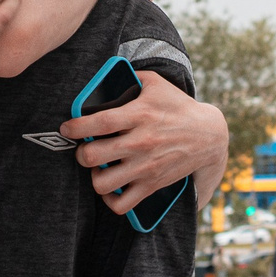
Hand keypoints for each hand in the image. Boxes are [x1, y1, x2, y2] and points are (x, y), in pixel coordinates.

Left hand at [63, 73, 226, 213]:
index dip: (75, 127)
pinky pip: (121, 204)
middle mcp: (140, 143)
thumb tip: (106, 72)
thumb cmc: (178, 107)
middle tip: (84, 149)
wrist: (208, 136)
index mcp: (139, 115)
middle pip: (93, 156)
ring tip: (99, 168)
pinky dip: (110, 200)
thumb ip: (130, 77)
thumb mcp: (156, 84)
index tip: (67, 128)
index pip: (98, 122)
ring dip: (94, 176)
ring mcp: (146, 167)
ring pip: (102, 184)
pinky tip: (111, 187)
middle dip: (80, 153)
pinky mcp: (152, 185)